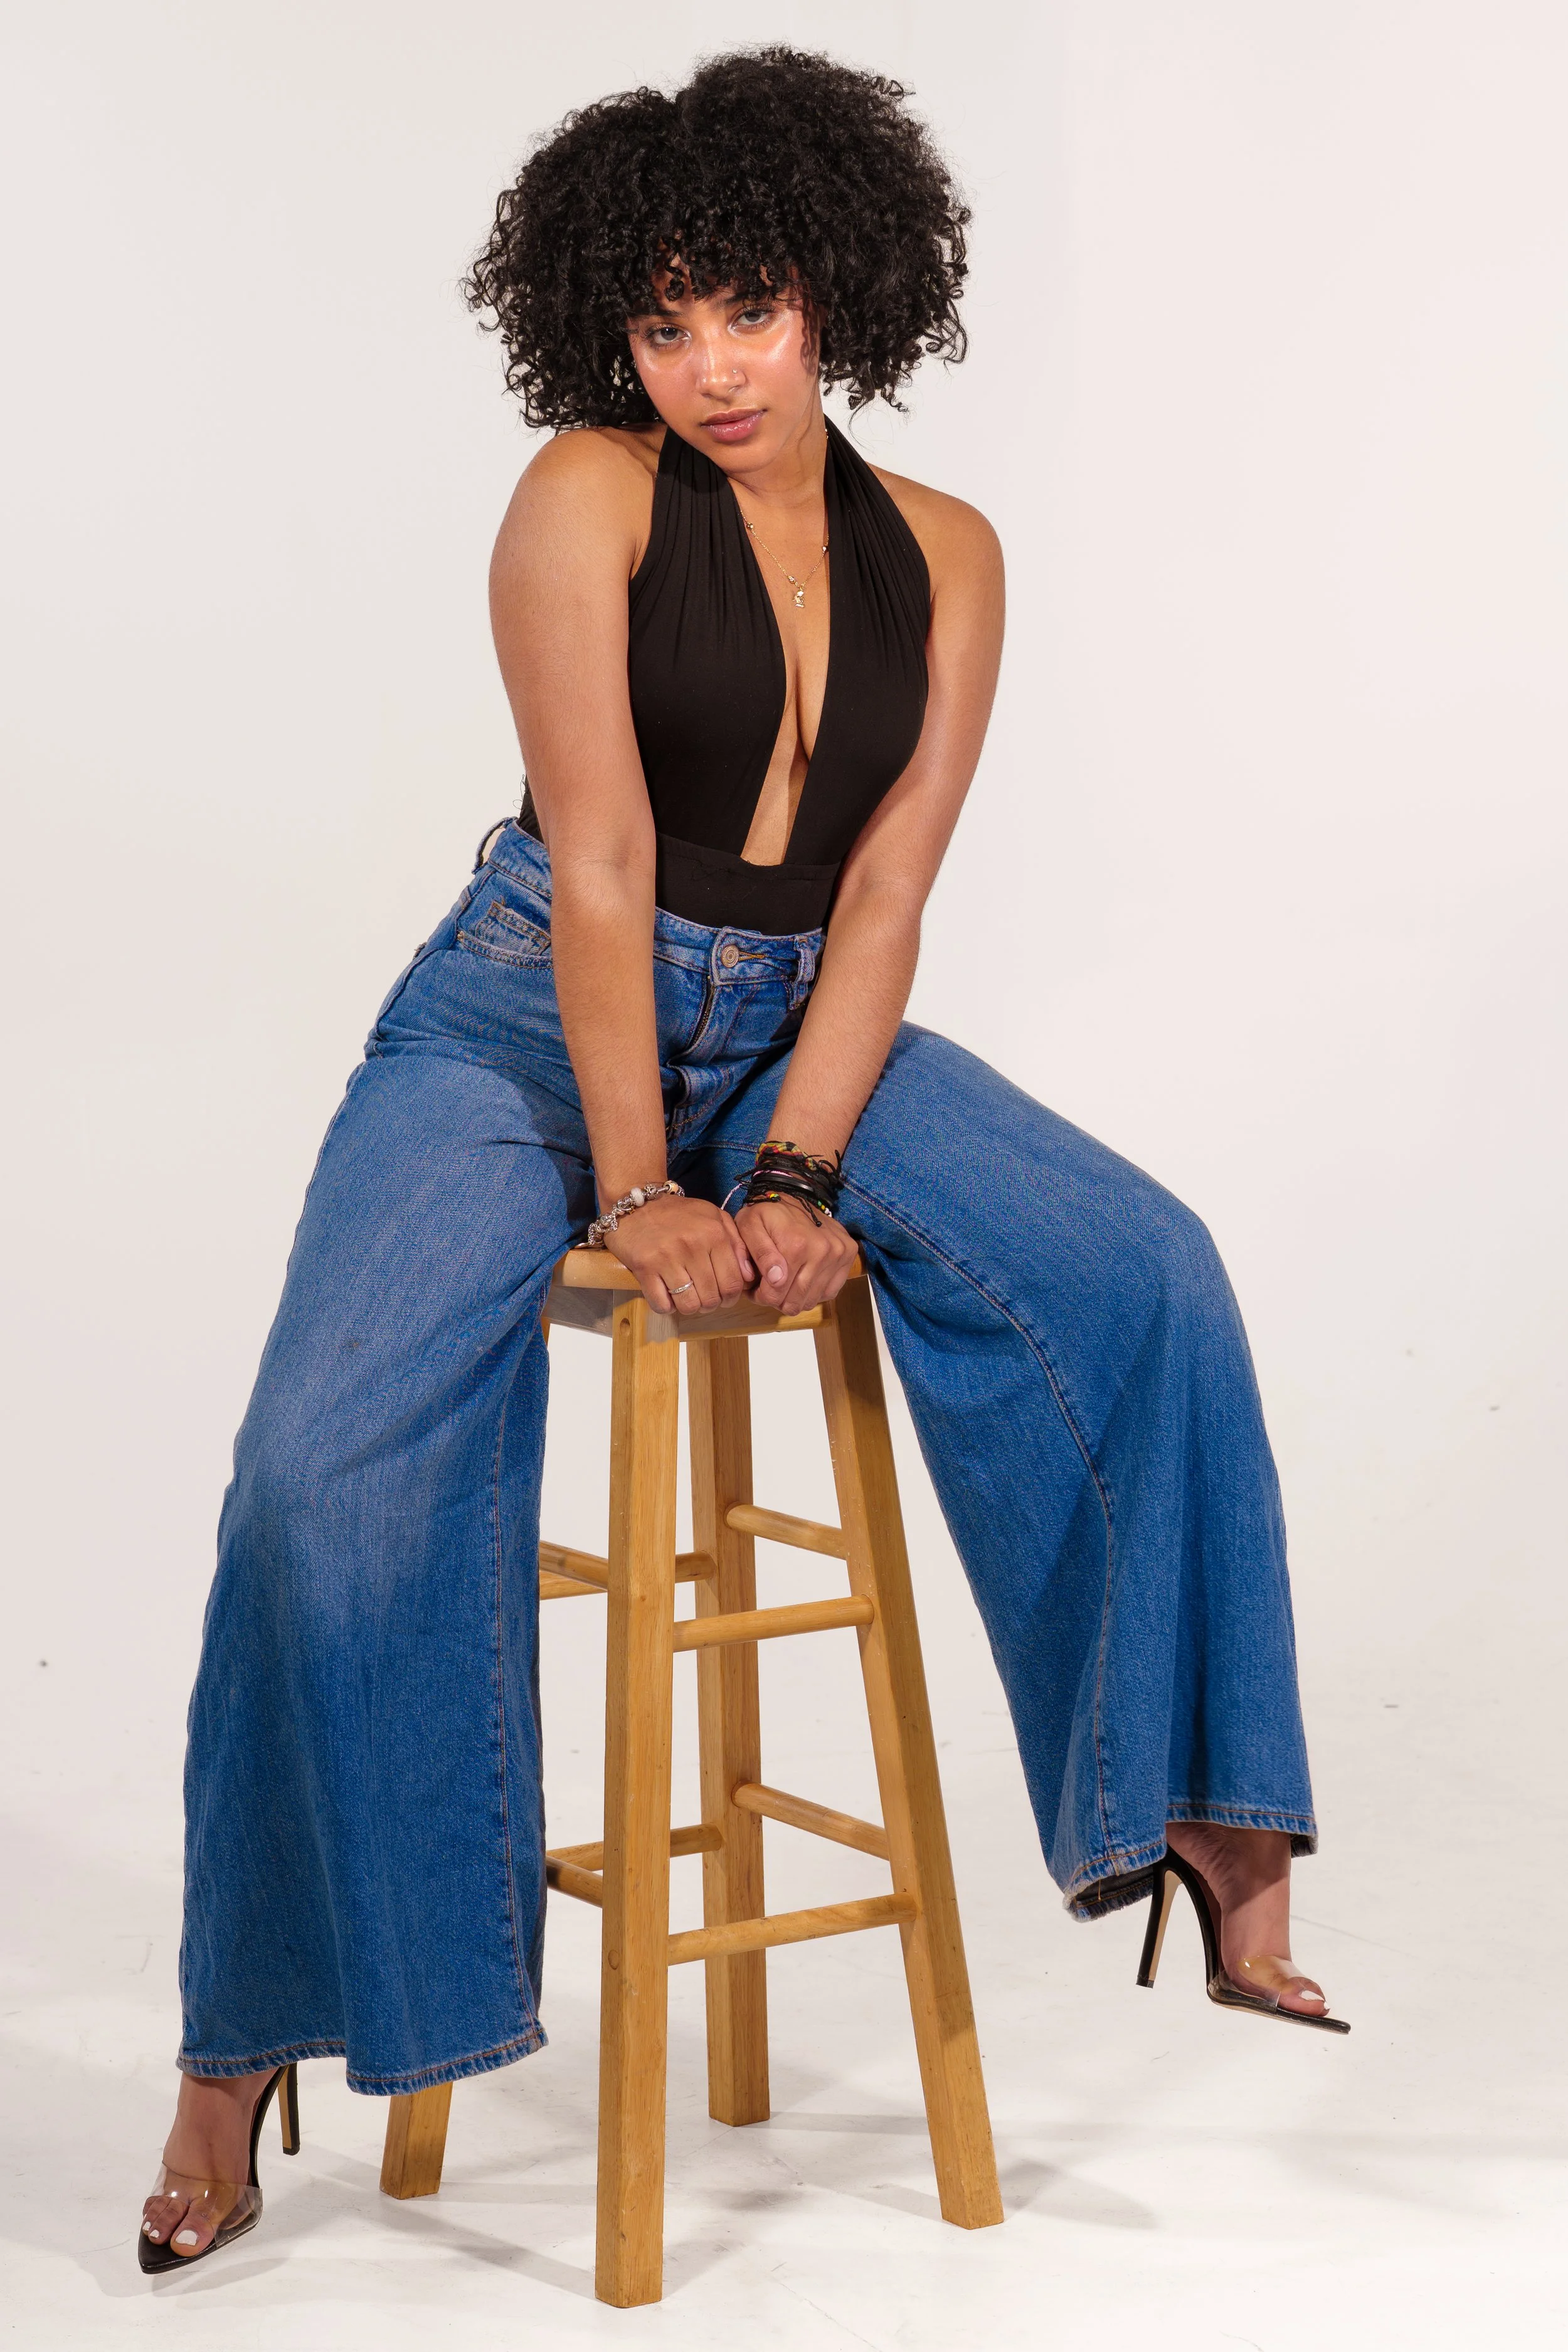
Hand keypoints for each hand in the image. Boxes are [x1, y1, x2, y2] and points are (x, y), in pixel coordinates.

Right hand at [603, 1193, 754, 1315]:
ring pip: (688, 1305)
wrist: (637, 1204)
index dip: (730, 1298)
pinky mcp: (644, 1267)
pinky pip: (662, 1304)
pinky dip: (666, 1306)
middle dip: (710, 1304)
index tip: (723, 1297)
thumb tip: (748, 1277)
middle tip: (703, 1296)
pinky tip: (666, 1294)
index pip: (732, 1283)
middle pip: (711, 1298)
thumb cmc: (680, 1215)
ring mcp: (667, 1257)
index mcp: (714, 1234)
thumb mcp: (714, 1218)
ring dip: (688, 1307)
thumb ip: (737, 1244)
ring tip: (685, 1296)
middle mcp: (692, 1246)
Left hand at [734, 1197, 857, 1315]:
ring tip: (784, 1281)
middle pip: (795, 1302)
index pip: (775, 1295)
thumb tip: (777, 1280)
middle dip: (777, 1299)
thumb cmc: (767, 1211)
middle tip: (768, 1286)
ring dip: (795, 1297)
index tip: (754, 1288)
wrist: (795, 1192)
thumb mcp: (749, 1226)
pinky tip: (803, 1277)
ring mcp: (838, 1253)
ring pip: (812, 1300)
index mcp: (795, 1245)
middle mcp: (822, 1250)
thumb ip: (760, 1254)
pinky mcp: (849, 1254)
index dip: (760, 1296)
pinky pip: (830, 1292)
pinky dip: (814, 1291)